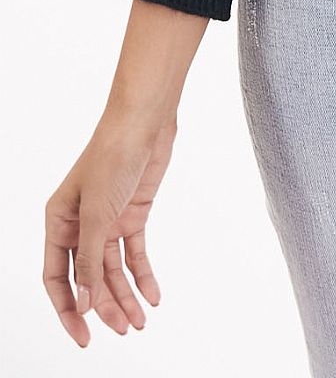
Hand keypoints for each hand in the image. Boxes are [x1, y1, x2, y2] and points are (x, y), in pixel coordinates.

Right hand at [44, 110, 174, 346]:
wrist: (144, 123)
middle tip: (124, 331)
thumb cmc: (111, 157)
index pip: (57, 278)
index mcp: (58, 223)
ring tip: (140, 322)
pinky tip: (153, 295)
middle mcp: (79, 225)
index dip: (69, 309)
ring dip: (126, 296)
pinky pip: (134, 253)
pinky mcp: (131, 214)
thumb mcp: (98, 214)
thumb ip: (91, 261)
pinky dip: (144, 274)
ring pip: (113, 270)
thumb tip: (85, 303)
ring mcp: (106, 221)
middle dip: (105, 307)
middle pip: (89, 279)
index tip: (84, 337)